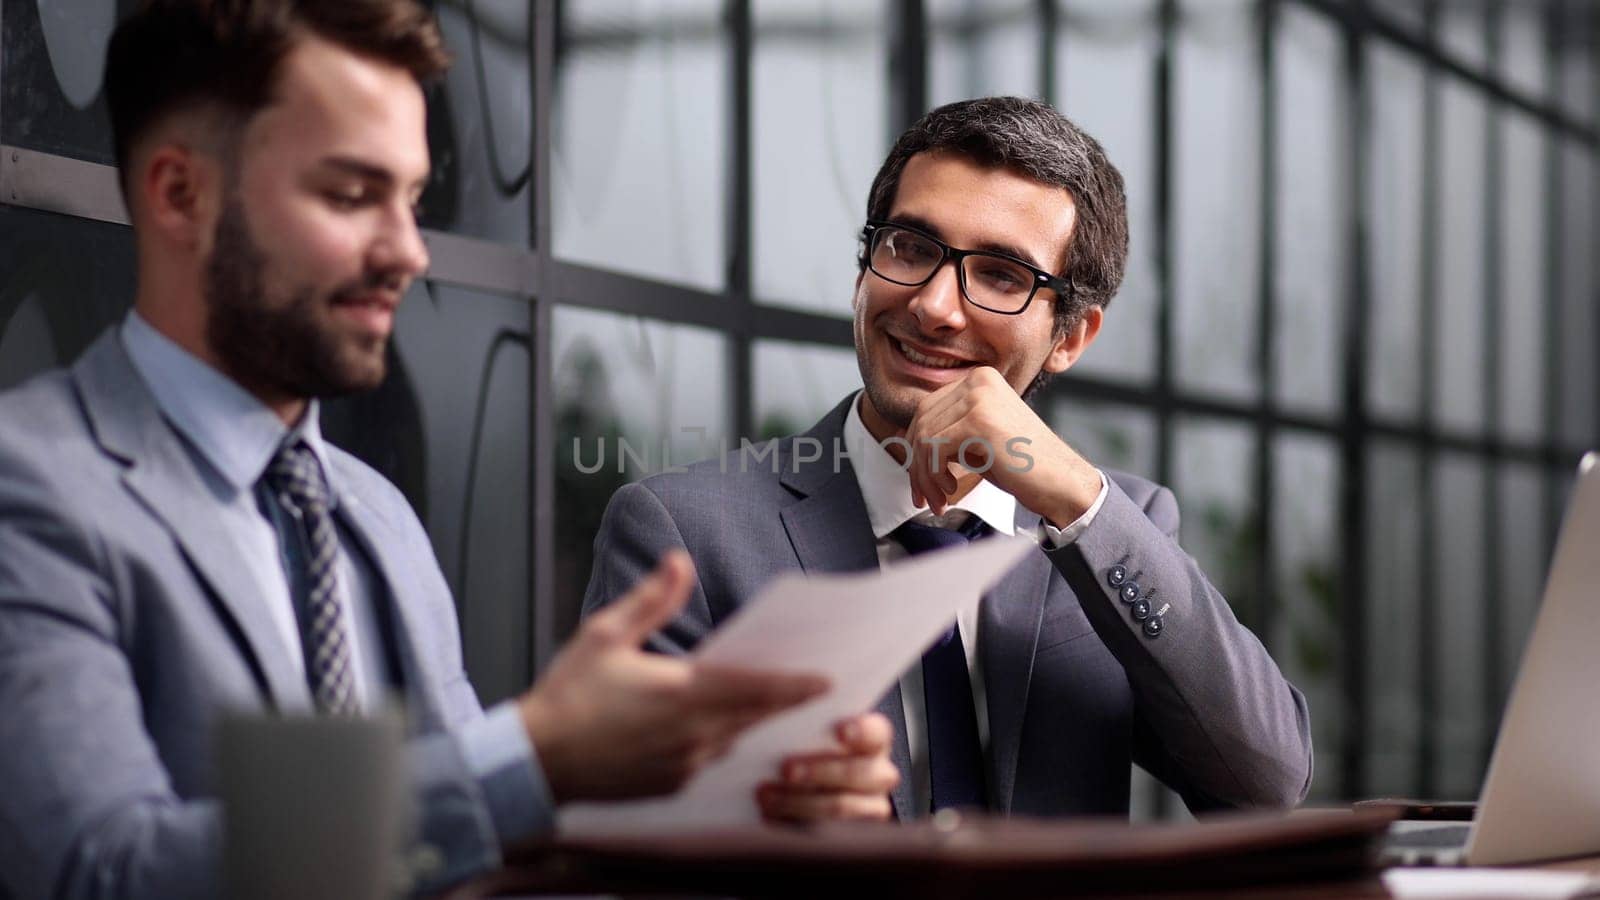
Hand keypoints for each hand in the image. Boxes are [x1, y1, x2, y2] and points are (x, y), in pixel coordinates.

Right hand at [520, 551, 828, 803]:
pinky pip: (712, 764)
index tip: (826, 680)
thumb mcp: (604, 634)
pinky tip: (725, 732)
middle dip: (786, 704)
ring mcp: (684, 766)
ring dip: (756, 725)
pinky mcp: (671, 787)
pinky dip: (724, 745)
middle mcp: (692, 735)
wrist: (535, 762)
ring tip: (775, 707)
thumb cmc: (567, 696)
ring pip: (736, 741)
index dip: (795, 685)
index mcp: (682, 694)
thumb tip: (678, 562)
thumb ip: (650, 599)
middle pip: (756, 717)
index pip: (757, 689)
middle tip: (815, 690)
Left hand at [756, 713, 899, 822]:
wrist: (790, 787)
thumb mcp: (803, 730)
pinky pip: (827, 834)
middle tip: (785, 768)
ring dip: (800, 801)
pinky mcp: (852, 835)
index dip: (860, 731)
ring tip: (765, 795)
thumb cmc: (796, 749)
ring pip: (841, 807)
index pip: (876, 732)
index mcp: (873, 740)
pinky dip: (795, 823)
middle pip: (858, 773)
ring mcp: (870, 807)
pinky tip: (769, 815)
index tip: (838, 730)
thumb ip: (805, 718)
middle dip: (820, 770)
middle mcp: (879, 773)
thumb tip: (793, 696)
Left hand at [903, 367, 1100, 526]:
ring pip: (924, 438)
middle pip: (921, 422)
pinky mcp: (979, 420)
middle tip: (924, 495)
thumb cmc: (1022, 464)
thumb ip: (948, 431)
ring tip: (939, 498)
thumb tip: (904, 441)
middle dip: (917, 465)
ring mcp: (979, 397)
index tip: (919, 480)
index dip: (915, 448)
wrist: (1062, 481)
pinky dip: (934, 475)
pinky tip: (951, 491)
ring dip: (925, 476)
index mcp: (979, 379)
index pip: (926, 410)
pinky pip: (934, 449)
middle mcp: (978, 380)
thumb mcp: (977, 438)